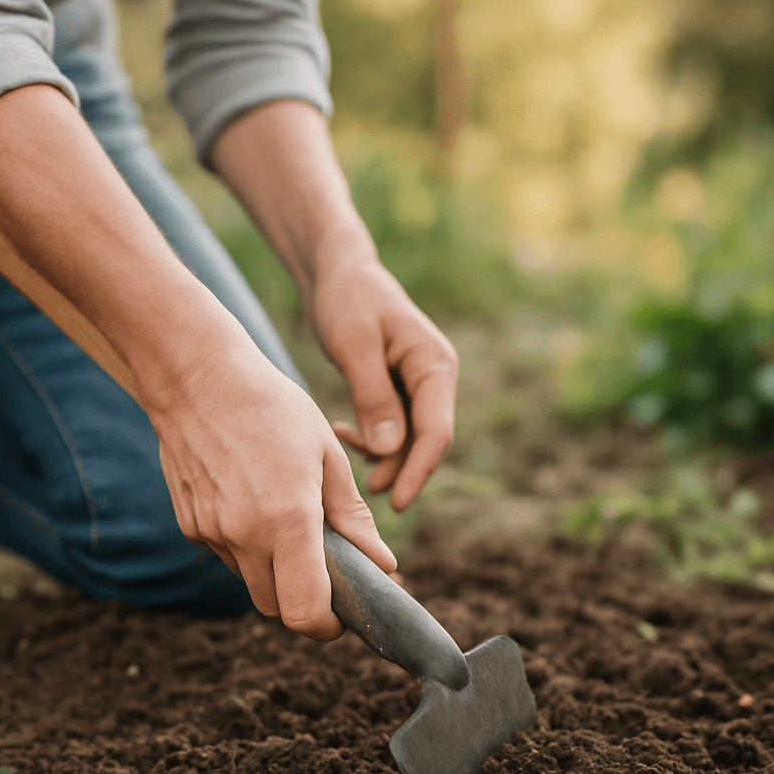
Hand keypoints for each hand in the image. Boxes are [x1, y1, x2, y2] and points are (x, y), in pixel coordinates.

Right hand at [139, 314, 396, 640]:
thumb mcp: (327, 455)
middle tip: (324, 566)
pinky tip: (254, 499)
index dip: (327, 627)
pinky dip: (248, 546)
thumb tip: (383, 564)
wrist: (196, 377)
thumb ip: (353, 518)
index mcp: (287, 519)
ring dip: (275, 570)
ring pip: (251, 582)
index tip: (342, 615)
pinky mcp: (190, 524)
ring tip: (287, 517)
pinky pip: (227, 555)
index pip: (304, 611)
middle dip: (304, 599)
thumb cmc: (272, 407)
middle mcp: (243, 535)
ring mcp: (210, 533)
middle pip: (277, 608)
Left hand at [306, 255, 458, 510]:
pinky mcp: (398, 388)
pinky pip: (393, 426)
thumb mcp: (354, 345)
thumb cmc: (347, 299)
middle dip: (400, 469)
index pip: (436, 431)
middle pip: (426, 440)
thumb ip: (373, 397)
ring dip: (382, 454)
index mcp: (434, 365)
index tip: (395, 502)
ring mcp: (418, 384)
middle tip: (366, 493)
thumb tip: (389, 452)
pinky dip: (371, 436)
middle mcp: (434, 377)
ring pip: (408, 438)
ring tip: (344, 452)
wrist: (336, 271)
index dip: (418, 471)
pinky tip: (341, 432)